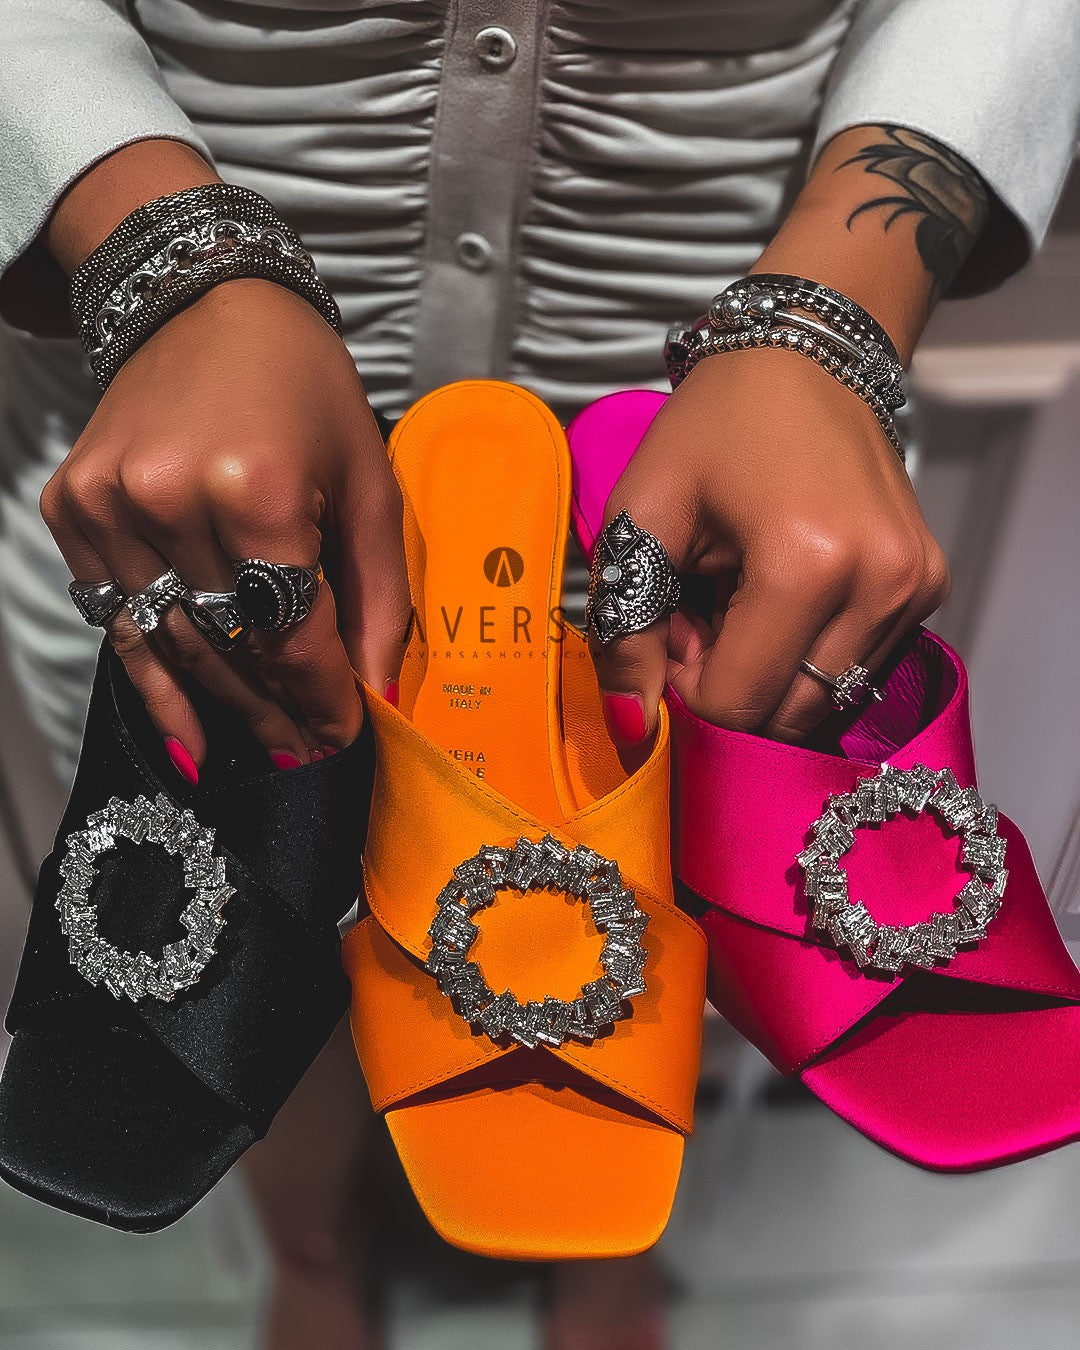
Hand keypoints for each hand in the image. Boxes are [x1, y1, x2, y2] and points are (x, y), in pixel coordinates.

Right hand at [41, 279, 410, 776]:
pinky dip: (154, 680)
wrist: (205, 304)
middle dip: (278, 712)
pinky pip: (117, 618)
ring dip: (225, 706)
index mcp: (255, 487)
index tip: (344, 737)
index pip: (291, 631)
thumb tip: (378, 693)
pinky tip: (188, 737)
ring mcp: (111, 505)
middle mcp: (171, 498)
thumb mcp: (368, 484)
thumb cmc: (306, 391)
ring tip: (267, 747)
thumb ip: (379, 595)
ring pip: (175, 644)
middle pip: (231, 646)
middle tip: (308, 754)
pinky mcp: (74, 507)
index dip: (322, 698)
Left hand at [591, 348, 949, 749]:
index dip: (687, 681)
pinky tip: (784, 589)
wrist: (808, 352)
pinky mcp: (928, 586)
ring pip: (824, 698)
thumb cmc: (717, 424)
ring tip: (743, 594)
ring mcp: (915, 588)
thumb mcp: (644, 510)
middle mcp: (880, 585)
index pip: (738, 703)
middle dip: (731, 681)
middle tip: (704, 607)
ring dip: (770, 669)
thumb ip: (626, 627)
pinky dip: (808, 650)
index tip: (676, 617)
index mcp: (807, 565)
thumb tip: (631, 728)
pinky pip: (855, 665)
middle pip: (786, 714)